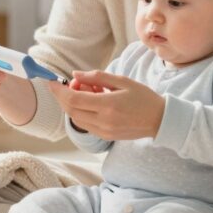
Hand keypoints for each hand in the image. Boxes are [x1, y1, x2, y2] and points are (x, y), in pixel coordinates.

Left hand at [48, 70, 164, 140]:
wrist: (160, 120)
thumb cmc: (144, 97)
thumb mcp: (122, 81)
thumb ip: (97, 77)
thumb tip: (75, 75)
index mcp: (108, 105)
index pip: (73, 99)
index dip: (59, 91)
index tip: (52, 82)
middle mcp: (103, 121)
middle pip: (71, 110)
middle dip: (63, 96)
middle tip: (70, 84)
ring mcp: (103, 131)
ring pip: (76, 118)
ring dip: (73, 104)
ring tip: (88, 91)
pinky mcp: (105, 137)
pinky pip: (85, 124)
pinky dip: (82, 112)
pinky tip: (93, 102)